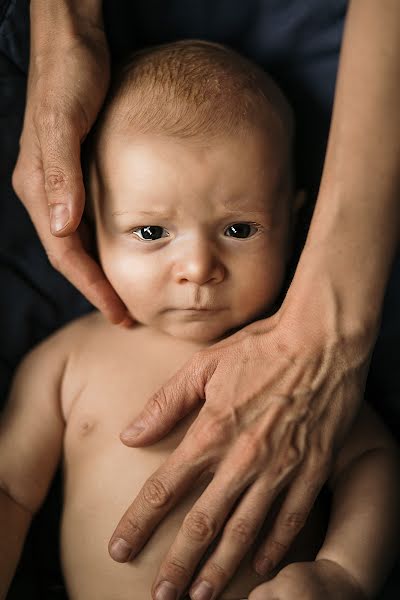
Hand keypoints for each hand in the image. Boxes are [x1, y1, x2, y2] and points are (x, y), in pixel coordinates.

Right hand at [12, 10, 130, 324]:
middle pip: (70, 254)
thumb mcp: (64, 121)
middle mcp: (46, 190)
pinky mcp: (75, 170)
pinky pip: (87, 219)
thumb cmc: (69, 76)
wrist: (72, 41)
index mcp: (39, 187)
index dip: (91, 286)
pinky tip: (123, 250)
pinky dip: (104, 242)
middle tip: (126, 317)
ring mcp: (59, 181)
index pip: (65, 252)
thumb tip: (62, 226)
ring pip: (77, 240)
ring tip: (125, 294)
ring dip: (99, 270)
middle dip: (96, 287)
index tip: (118, 313)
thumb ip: (61, 173)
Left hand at [109, 294, 372, 599]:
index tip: (119, 550)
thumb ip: (165, 403)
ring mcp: (280, 467)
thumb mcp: (203, 365)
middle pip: (203, 522)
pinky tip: (260, 568)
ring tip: (201, 595)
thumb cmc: (260, 348)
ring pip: (245, 530)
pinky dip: (274, 548)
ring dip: (221, 567)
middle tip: (161, 596)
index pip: (165, 488)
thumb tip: (130, 435)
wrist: (321, 340)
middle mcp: (243, 457)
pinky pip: (291, 519)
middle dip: (178, 564)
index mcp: (212, 430)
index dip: (139, 523)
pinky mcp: (312, 469)